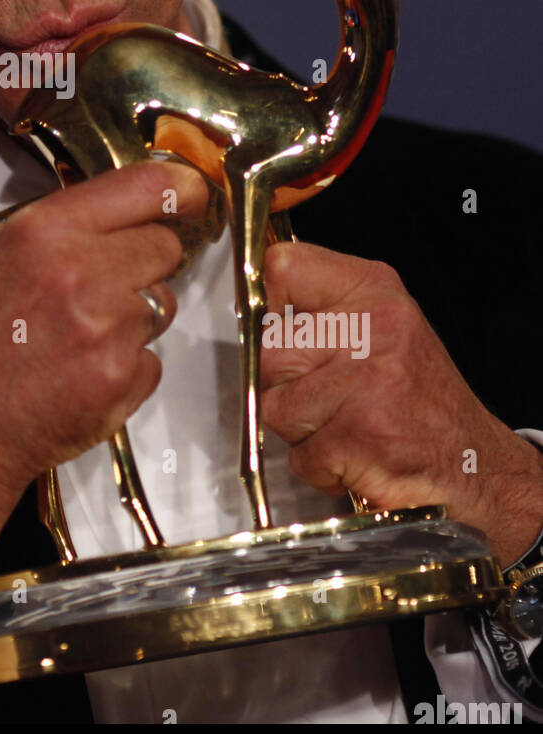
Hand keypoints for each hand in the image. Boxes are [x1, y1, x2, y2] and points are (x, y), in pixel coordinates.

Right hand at [0, 161, 208, 559]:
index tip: (194, 195)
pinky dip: (127, 368)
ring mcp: (107, 328)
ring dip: (133, 319)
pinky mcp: (121, 379)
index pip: (147, 186)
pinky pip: (153, 360)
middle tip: (101, 290)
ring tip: (77, 339)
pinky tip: (80, 375)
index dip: (184, 188)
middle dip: (144, 265)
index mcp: (45, 231)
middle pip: (164, 248)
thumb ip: (61, 227)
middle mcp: (81, 271)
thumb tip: (122, 211)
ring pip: (162, 304)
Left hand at [261, 241, 542, 566]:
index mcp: (374, 293)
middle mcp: (372, 329)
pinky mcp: (357, 437)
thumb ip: (324, 309)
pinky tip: (354, 456)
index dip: (269, 304)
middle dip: (286, 382)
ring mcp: (365, 384)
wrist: (475, 466)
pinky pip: (299, 454)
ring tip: (344, 426)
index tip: (281, 327)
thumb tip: (258, 306)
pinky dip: (320, 466)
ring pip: (275, 405)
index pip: (284, 268)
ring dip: (301, 429)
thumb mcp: (384, 326)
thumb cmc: (422, 400)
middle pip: (269, 348)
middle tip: (328, 396)